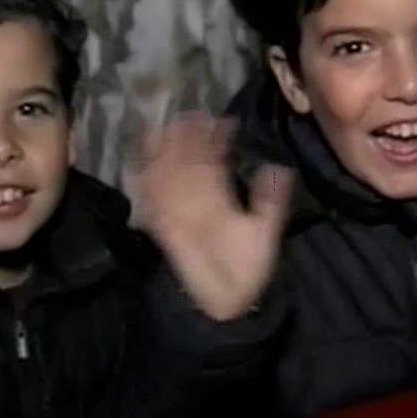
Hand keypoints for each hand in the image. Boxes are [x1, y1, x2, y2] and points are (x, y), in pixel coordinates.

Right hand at [131, 113, 293, 321]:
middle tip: (183, 114)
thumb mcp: (264, 230)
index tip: (217, 120)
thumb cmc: (247, 268)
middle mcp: (199, 200)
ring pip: (169, 177)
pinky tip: (140, 162)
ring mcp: (180, 213)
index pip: (214, 162)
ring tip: (160, 128)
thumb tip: (276, 168)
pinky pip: (153, 204)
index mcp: (221, 197)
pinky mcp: (165, 230)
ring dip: (163, 154)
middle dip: (185, 139)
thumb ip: (270, 200)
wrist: (228, 303)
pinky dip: (145, 184)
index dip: (214, 141)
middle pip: (188, 163)